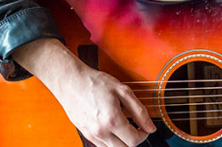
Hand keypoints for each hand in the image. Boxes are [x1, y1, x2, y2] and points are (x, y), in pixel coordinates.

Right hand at [13, 39, 155, 146]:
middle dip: (133, 140)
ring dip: (122, 141)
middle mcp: (100, 131)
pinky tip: (112, 127)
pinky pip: (101, 145)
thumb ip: (139, 111)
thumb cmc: (95, 83)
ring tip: (124, 126)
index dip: (143, 134)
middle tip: (136, 127)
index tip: (144, 127)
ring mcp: (91, 134)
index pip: (134, 140)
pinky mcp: (84, 133)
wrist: (71, 81)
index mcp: (112, 120)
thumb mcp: (123, 91)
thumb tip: (150, 127)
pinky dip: (110, 141)